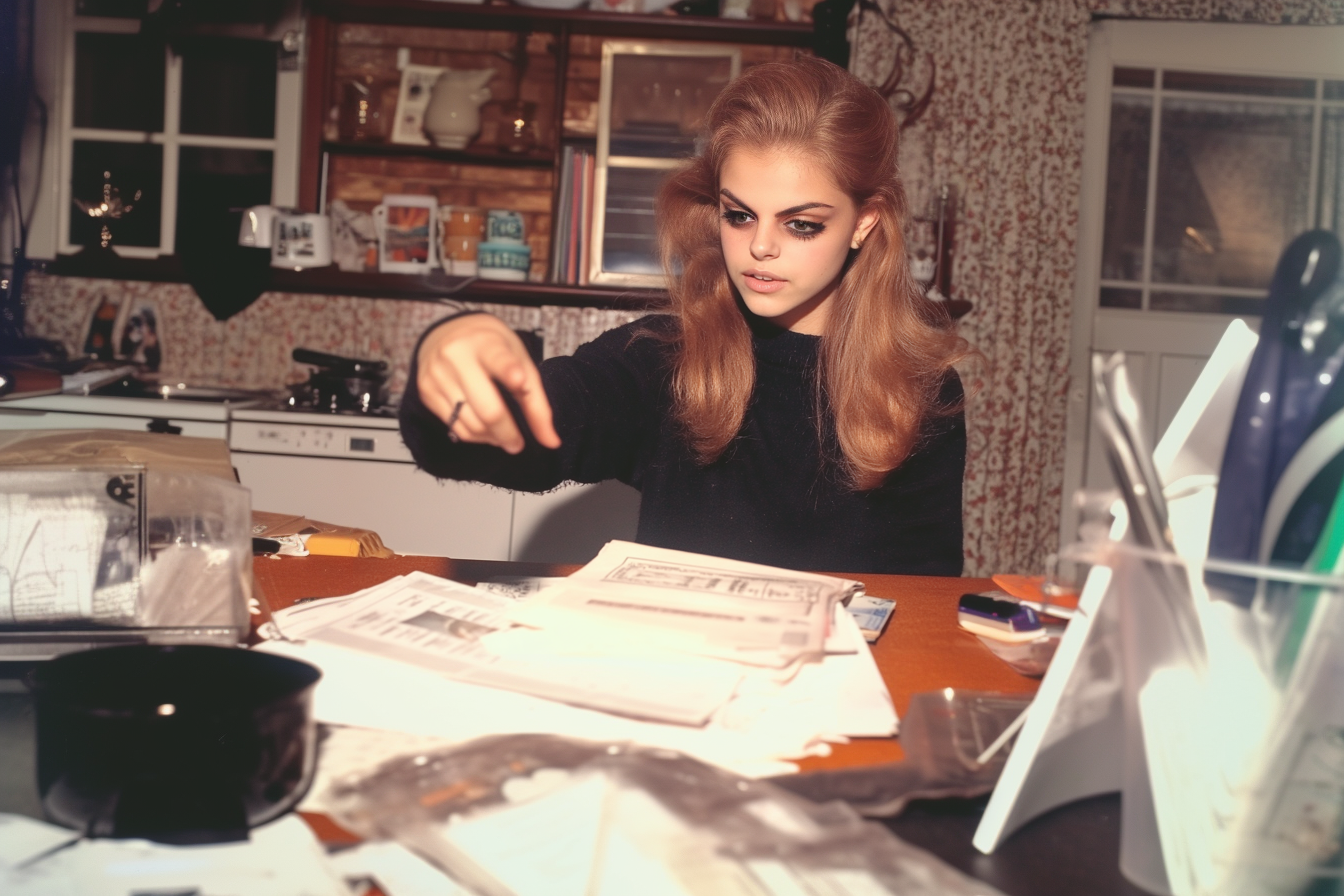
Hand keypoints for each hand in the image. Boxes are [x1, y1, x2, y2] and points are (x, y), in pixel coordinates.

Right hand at [415, 315, 560, 453]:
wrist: (447, 333)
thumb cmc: (490, 348)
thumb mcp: (519, 362)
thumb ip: (536, 402)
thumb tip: (551, 442)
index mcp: (486, 342)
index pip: (498, 358)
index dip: (510, 370)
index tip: (520, 380)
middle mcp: (456, 356)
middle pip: (487, 408)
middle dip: (507, 433)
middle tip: (517, 444)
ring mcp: (437, 374)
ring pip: (470, 424)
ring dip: (491, 438)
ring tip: (503, 436)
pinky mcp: (425, 391)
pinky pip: (453, 427)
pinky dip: (474, 436)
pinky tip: (485, 432)